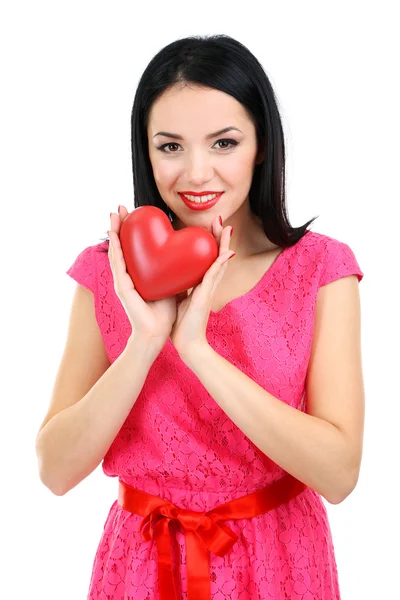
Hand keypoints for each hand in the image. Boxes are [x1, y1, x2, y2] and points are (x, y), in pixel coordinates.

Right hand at [108, 205, 177, 346]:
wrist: (157, 334)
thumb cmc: (165, 314)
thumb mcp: (173, 286)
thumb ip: (175, 271)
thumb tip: (186, 257)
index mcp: (138, 275)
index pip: (133, 248)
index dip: (132, 230)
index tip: (134, 212)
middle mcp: (128, 276)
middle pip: (122, 245)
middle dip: (120, 225)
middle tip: (121, 206)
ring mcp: (123, 281)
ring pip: (116, 250)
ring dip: (114, 231)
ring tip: (114, 214)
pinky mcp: (123, 288)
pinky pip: (118, 264)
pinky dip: (115, 248)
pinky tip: (114, 235)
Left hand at [170, 215, 234, 357]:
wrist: (187, 344)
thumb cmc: (181, 324)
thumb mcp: (178, 298)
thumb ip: (177, 286)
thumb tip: (169, 275)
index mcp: (199, 283)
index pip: (206, 258)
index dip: (209, 242)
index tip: (209, 227)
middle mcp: (207, 284)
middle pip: (217, 255)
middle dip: (219, 237)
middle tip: (219, 219)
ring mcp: (209, 289)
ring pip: (220, 262)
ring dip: (223, 244)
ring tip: (226, 227)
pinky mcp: (206, 296)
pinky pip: (215, 276)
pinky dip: (220, 263)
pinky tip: (226, 251)